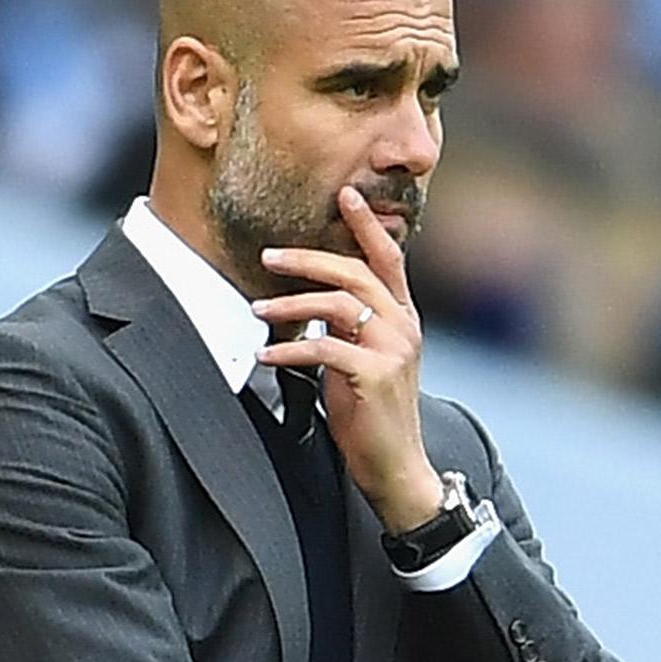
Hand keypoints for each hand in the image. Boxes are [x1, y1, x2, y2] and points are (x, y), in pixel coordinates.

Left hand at [251, 187, 444, 532]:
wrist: (397, 467)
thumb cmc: (372, 416)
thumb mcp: (363, 361)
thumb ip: (347, 328)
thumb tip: (309, 303)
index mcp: (403, 318)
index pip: (388, 259)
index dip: (367, 225)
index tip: (345, 194)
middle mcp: (404, 326)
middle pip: (356, 273)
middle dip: (308, 259)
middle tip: (268, 256)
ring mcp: (393, 350)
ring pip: (339, 305)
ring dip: (292, 302)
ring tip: (256, 308)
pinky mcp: (375, 376)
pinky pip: (325, 348)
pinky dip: (291, 349)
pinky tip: (266, 354)